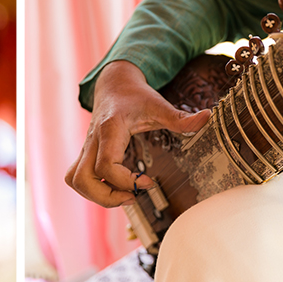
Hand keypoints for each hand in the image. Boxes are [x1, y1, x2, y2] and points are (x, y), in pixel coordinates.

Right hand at [65, 60, 210, 206]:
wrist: (114, 84)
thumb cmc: (135, 96)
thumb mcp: (158, 105)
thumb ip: (180, 117)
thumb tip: (207, 117)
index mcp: (109, 130)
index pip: (106, 165)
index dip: (126, 181)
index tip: (149, 181)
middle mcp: (92, 141)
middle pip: (81, 178)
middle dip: (104, 197)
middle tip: (131, 197)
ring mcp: (86, 148)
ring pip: (75, 180)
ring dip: (96, 195)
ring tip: (123, 196)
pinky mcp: (86, 154)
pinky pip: (79, 177)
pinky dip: (94, 189)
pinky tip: (116, 187)